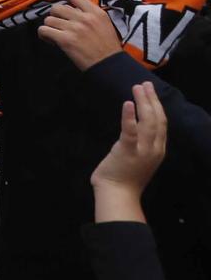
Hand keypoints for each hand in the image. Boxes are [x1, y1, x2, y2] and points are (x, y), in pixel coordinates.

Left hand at [39, 0, 122, 70]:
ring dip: (50, 27)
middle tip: (59, 26)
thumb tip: (70, 4)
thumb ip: (89, 12)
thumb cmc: (107, 46)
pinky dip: (44, 35)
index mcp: (96, 12)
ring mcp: (75, 28)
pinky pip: (44, 30)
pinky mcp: (66, 40)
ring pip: (49, 19)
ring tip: (56, 35)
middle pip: (57, 8)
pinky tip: (51, 40)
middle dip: (54, 16)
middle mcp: (85, 18)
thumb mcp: (104, 23)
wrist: (109, 64)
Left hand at [90, 82, 165, 217]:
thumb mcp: (141, 160)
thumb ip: (142, 145)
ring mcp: (142, 150)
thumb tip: (137, 130)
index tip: (151, 92)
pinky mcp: (128, 151)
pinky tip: (128, 103)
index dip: (158, 106)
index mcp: (158, 150)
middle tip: (145, 84)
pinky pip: (130, 130)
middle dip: (152, 99)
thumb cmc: (125, 178)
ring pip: (147, 121)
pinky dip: (129, 116)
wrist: (118, 194)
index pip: (162, 124)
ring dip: (143, 102)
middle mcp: (154, 148)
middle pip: (157, 119)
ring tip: (137, 88)